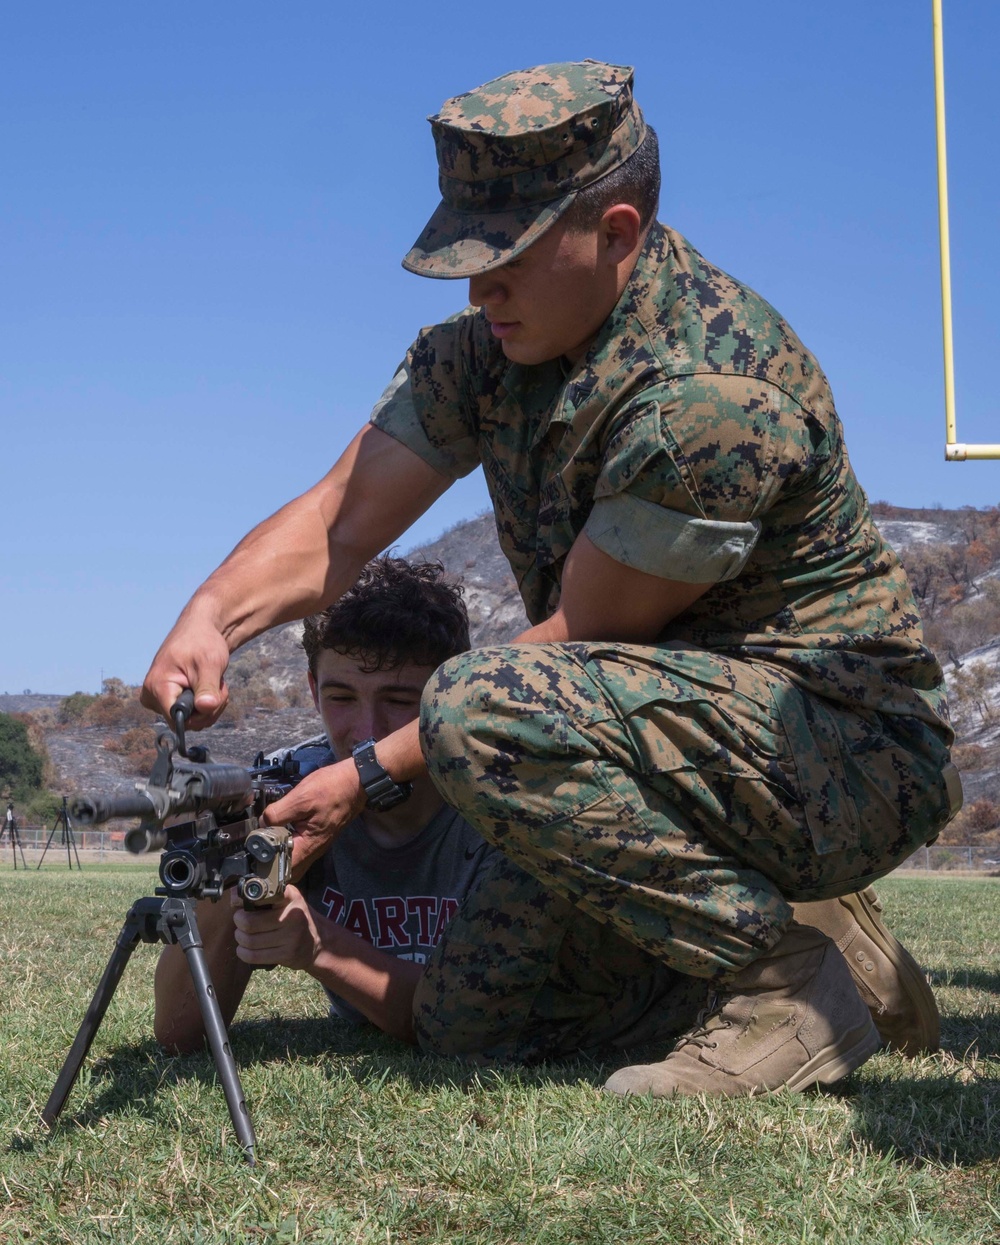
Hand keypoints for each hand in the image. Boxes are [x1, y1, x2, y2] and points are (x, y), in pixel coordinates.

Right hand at [141, 614, 231, 727]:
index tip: (212, 698)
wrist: (200, 630)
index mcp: (157, 687)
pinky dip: (205, 703)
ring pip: (191, 720)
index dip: (200, 715)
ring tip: (213, 682)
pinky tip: (207, 686)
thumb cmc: (202, 641)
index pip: (178, 721)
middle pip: (186, 722)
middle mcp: (152, 696)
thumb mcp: (210, 664)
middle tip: (218, 687)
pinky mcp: (168, 699)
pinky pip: (190, 715)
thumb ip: (208, 688)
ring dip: (209, 705)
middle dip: (209, 708)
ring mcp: (159, 699)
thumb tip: (206, 707)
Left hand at [231, 884, 319, 969]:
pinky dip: (243, 953)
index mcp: (291, 898)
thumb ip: (264, 896)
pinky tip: (244, 949)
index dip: (246, 898)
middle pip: (250, 922)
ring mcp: (291, 937)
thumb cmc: (295, 918)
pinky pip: (254, 956)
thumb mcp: (286, 900)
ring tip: (242, 935)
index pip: (265, 895)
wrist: (318, 942)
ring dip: (240, 938)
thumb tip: (234, 895)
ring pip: (250, 941)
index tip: (238, 901)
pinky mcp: (287, 955)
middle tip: (239, 920)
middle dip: (238, 922)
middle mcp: (292, 916)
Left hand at [261, 759, 364, 874]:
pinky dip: (286, 843)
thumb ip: (278, 813)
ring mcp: (317, 844)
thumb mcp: (301, 797)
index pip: (283, 870)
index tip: (252, 854)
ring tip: (263, 839)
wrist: (355, 782)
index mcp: (309, 845)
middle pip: (288, 869)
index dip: (266, 866)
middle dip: (270, 863)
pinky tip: (278, 830)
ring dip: (278, 853)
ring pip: (293, 858)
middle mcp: (314, 850)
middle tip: (256, 847)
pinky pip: (299, 847)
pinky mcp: (317, 836)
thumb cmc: (332, 788)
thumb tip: (262, 823)